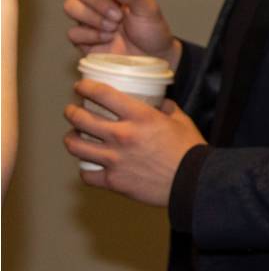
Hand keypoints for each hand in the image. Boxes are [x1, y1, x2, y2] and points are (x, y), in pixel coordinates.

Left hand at [63, 80, 204, 205]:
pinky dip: (86, 170)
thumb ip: (168, 110)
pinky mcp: (114, 181)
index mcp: (141, 117)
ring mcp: (115, 159)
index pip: (102, 94)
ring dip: (71, 138)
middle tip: (72, 111)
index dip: (86, 87)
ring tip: (73, 137)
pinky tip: (90, 166)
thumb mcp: (182, 122)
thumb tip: (161, 103)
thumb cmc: (191, 152)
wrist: (194, 183)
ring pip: (76, 146)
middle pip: (81, 119)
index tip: (80, 87)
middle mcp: (123, 135)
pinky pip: (87, 175)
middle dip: (71, 112)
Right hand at [65, 0, 179, 66]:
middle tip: (118, 16)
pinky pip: (73, 32)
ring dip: (93, 18)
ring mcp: (89, 21)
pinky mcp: (83, 39)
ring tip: (114, 28)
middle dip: (97, 2)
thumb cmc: (152, 31)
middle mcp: (98, 3)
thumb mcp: (148, 9)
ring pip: (71, 7)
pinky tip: (107, 39)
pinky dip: (91, 35)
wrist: (153, 58)